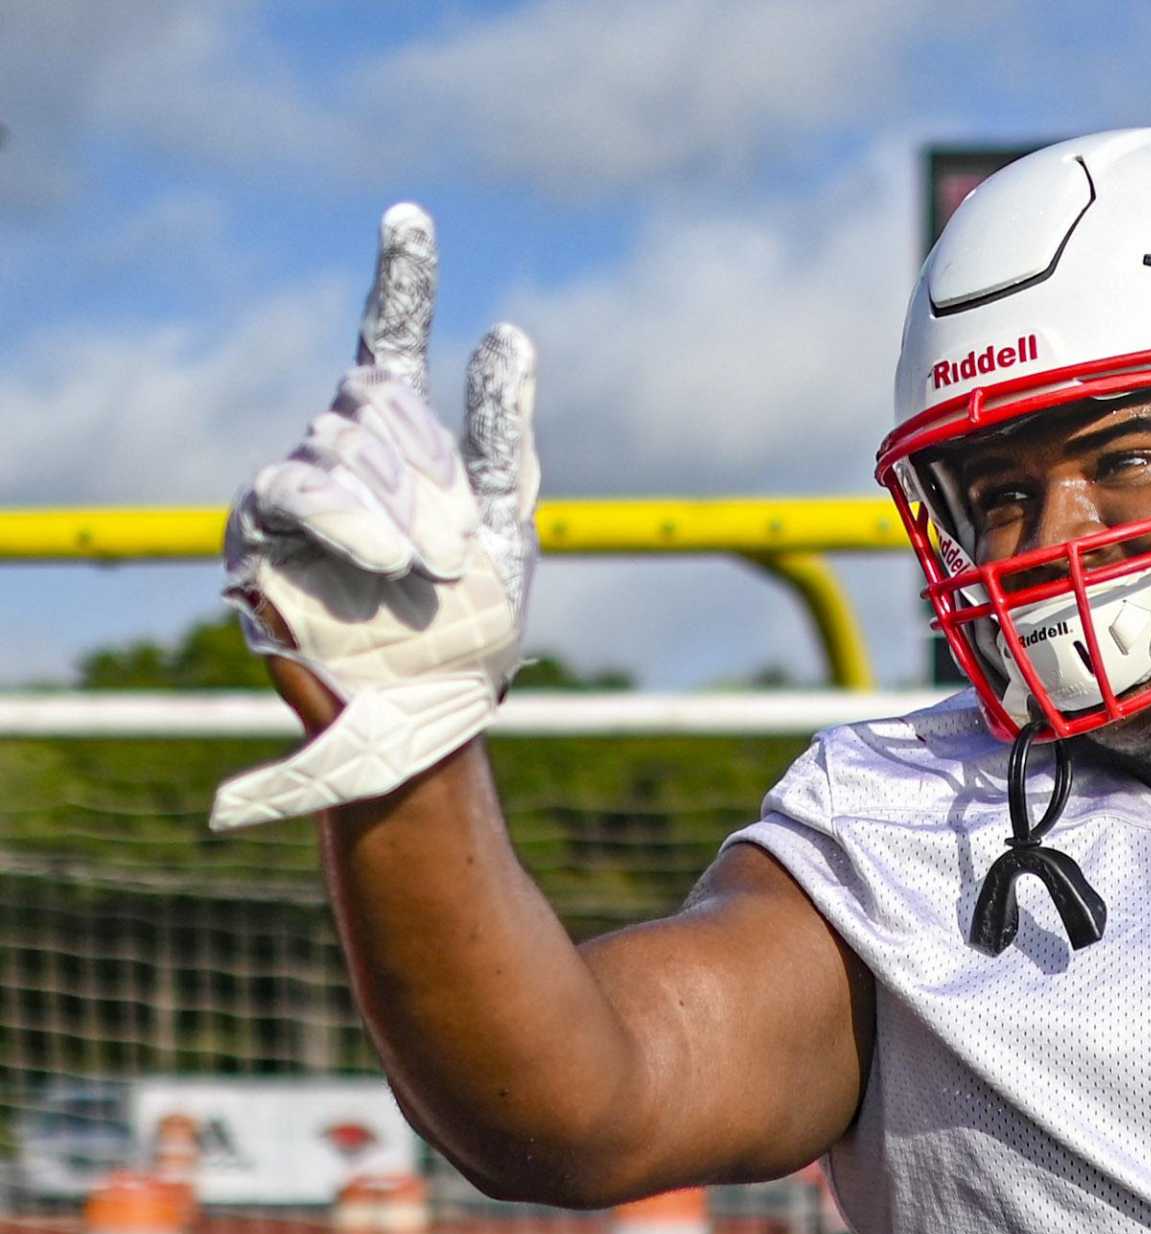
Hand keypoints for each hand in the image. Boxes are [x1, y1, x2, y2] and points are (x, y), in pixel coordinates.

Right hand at [211, 204, 540, 830]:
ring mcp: (295, 494)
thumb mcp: (506, 527)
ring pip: (337, 448)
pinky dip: (350, 522)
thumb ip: (504, 434)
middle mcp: (343, 456)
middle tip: (458, 554)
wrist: (429, 714)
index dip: (400, 282)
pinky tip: (390, 557)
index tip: (410, 217)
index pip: (390, 343)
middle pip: (373, 406)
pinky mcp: (257, 539)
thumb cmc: (472, 629)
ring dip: (398, 511)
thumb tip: (507, 333)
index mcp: (405, 446)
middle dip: (427, 475)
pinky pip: (297, 496)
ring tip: (429, 572)